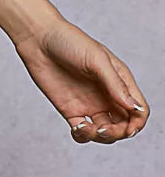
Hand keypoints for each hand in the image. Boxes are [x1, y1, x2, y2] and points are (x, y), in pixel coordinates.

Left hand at [13, 16, 149, 143]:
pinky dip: (83, 136)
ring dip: (101, 137)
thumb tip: (134, 107)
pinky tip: (77, 128)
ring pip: (105, 132)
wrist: (37, 38)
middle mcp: (107, 95)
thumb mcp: (96, 59)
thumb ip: (115, 84)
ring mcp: (89, 104)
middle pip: (124, 125)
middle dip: (119, 133)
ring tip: (86, 127)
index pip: (138, 109)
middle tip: (104, 129)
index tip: (128, 128)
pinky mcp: (70, 110)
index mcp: (118, 81)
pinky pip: (83, 132)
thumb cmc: (69, 41)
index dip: (138, 122)